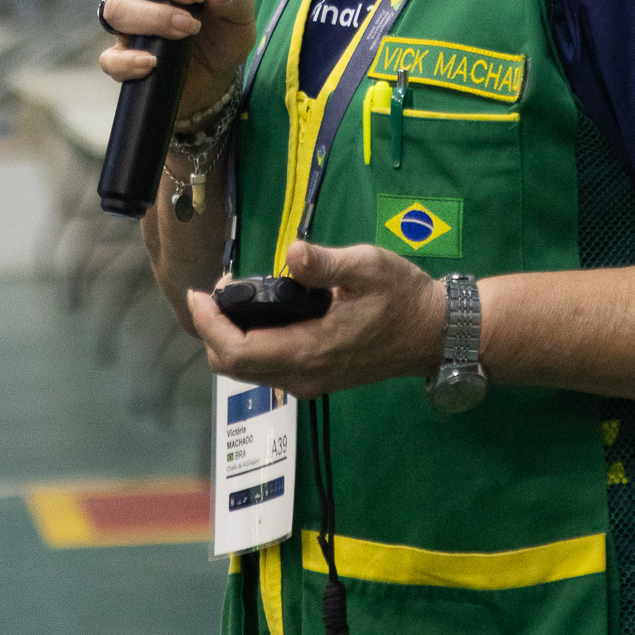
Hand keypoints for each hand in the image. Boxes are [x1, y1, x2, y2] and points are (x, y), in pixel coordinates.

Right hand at [99, 0, 255, 119]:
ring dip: (153, 16)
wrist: (218, 80)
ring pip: (114, 9)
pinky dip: (128, 60)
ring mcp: (127, 26)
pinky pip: (109, 59)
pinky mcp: (124, 61)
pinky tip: (153, 62)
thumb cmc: (222, 34)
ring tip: (188, 28)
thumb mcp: (240, 13)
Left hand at [187, 240, 446, 399]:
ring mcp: (310, 381)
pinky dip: (250, 346)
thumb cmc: (403, 297)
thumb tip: (293, 252)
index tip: (200, 293)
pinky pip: (267, 369)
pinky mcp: (317, 378)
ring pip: (249, 371)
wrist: (434, 333)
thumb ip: (327, 263)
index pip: (239, 351)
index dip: (210, 325)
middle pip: (234, 367)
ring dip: (230, 339)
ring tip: (235, 298)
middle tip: (217, 292)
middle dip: (214, 330)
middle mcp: (304, 375)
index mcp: (311, 350)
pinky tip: (262, 314)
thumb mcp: (368, 267)